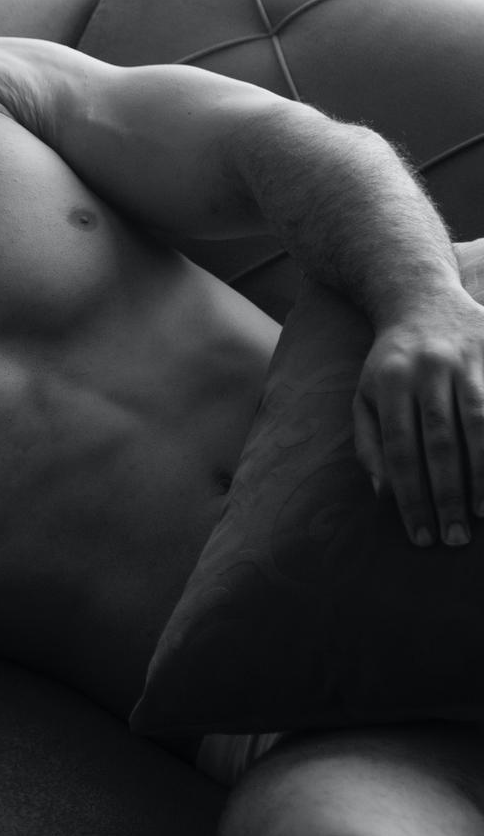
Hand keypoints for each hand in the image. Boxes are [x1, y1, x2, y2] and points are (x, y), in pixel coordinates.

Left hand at [353, 288, 483, 545]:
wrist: (420, 297)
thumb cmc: (389, 363)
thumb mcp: (365, 397)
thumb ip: (369, 444)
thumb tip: (383, 493)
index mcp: (389, 383)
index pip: (399, 450)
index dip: (410, 496)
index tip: (419, 536)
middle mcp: (428, 370)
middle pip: (440, 442)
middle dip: (447, 495)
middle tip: (453, 538)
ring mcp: (466, 360)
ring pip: (478, 424)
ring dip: (482, 475)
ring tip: (480, 514)